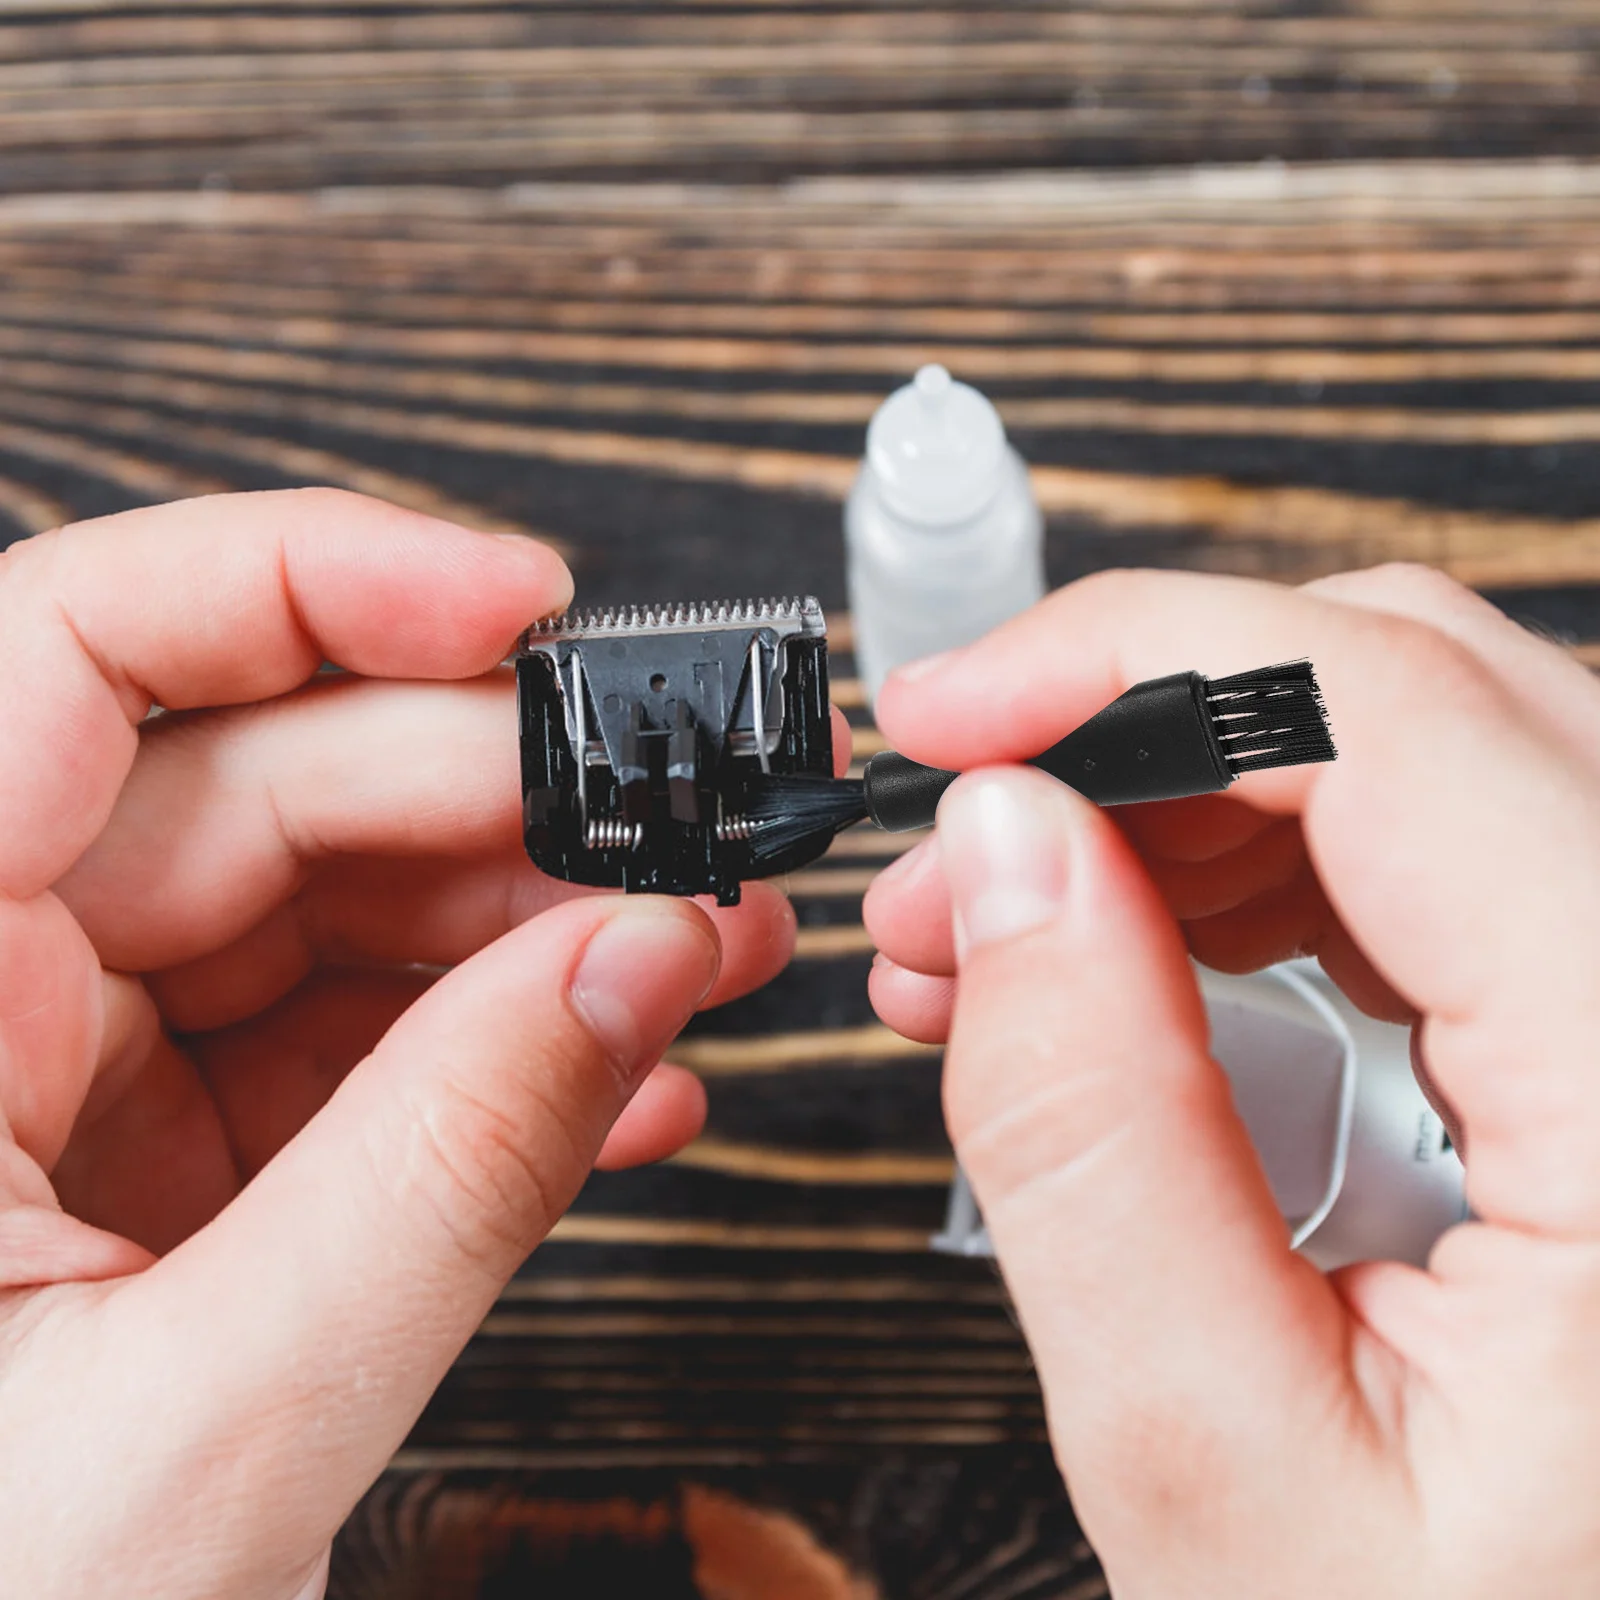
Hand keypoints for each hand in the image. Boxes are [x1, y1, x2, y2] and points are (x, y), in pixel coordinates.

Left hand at [0, 491, 798, 1598]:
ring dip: (527, 932)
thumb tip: (626, 967)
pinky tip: (612, 1080)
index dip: (305, 586)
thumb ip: (440, 1177)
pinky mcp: (152, 1167)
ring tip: (690, 958)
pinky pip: (339, 1047)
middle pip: (254, 788)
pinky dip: (484, 1057)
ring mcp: (64, 1088)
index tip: (510, 607)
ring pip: (323, 913)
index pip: (68, 658)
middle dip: (498, 805)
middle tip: (674, 842)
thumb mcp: (204, 1433)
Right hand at [865, 564, 1599, 1596]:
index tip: (945, 718)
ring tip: (1018, 937)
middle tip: (958, 856)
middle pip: (1419, 694)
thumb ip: (1091, 1135)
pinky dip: (1277, 874)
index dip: (1127, 662)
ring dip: (1192, 806)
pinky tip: (1154, 961)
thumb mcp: (1226, 1469)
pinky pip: (1462, 858)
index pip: (1392, 713)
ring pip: (1432, 759)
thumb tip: (1004, 852)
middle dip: (1137, 734)